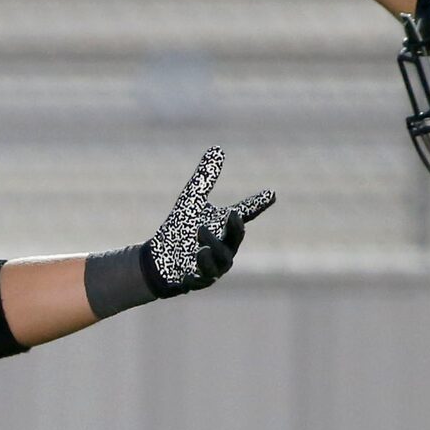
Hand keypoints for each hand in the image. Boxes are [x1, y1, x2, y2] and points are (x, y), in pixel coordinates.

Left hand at [141, 148, 274, 295]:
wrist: (159, 259)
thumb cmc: (180, 229)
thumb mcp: (191, 200)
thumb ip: (205, 179)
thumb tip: (218, 149)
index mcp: (225, 227)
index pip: (245, 213)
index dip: (258, 203)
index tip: (271, 193)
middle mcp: (225, 247)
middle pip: (235, 238)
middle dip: (235, 228)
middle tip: (231, 214)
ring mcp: (213, 266)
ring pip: (220, 260)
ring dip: (213, 247)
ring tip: (199, 233)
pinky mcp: (197, 280)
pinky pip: (202, 277)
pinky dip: (200, 269)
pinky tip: (196, 256)